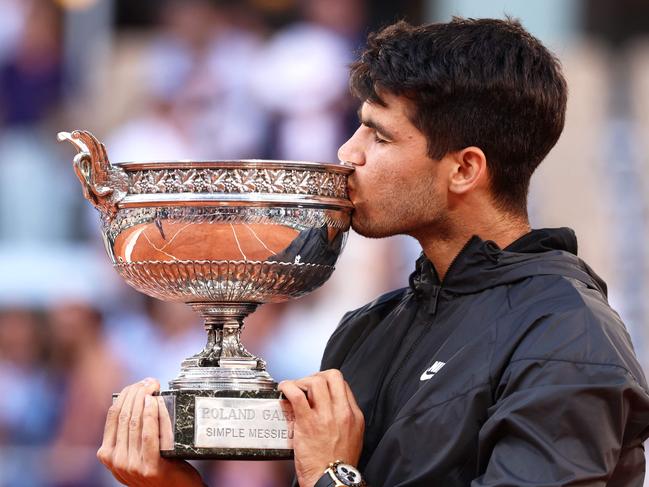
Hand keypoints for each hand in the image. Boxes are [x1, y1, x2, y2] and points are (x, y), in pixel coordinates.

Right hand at [97, 378, 204, 486]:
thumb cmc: (158, 465)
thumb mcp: (134, 450)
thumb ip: (130, 431)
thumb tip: (137, 396)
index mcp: (108, 454)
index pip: (113, 416)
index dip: (125, 394)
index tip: (138, 383)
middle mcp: (116, 461)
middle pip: (124, 416)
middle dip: (136, 393)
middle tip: (149, 381)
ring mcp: (131, 466)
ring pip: (134, 423)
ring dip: (144, 399)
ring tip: (153, 386)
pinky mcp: (149, 468)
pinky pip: (148, 434)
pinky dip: (150, 415)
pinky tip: (154, 402)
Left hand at [279, 369, 364, 486]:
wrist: (332, 480)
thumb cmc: (338, 464)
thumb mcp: (352, 437)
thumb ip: (343, 418)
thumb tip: (328, 405)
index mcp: (353, 415)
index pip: (342, 384)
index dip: (328, 382)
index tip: (318, 388)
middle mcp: (342, 412)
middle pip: (331, 376)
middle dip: (317, 376)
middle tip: (307, 385)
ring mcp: (325, 416)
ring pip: (315, 381)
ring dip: (302, 381)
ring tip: (295, 389)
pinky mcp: (308, 422)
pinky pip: (297, 395)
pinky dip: (288, 386)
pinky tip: (284, 389)